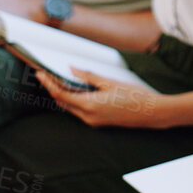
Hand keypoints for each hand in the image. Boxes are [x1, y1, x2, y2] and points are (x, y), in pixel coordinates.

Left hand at [39, 67, 192, 128]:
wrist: (152, 113)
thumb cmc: (135, 97)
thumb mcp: (111, 82)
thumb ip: (89, 76)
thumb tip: (72, 70)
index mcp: (89, 105)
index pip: (61, 94)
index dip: (48, 83)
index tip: (40, 73)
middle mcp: (88, 116)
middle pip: (62, 102)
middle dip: (52, 88)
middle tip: (45, 75)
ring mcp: (93, 121)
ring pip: (70, 107)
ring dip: (62, 95)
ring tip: (57, 80)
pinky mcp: (98, 122)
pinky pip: (80, 111)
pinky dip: (73, 100)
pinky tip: (75, 90)